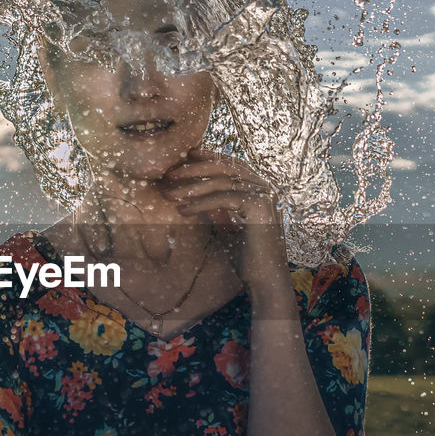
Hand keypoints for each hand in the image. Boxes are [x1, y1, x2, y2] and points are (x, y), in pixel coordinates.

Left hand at [158, 147, 286, 287]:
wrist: (264, 280)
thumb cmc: (247, 257)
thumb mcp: (227, 226)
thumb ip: (217, 208)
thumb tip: (195, 194)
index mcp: (260, 188)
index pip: (232, 164)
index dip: (209, 157)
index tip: (186, 156)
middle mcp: (265, 188)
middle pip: (226, 167)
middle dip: (194, 168)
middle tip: (169, 174)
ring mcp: (265, 195)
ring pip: (222, 181)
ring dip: (191, 187)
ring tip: (169, 195)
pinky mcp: (260, 207)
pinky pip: (223, 198)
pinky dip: (200, 203)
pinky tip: (183, 211)